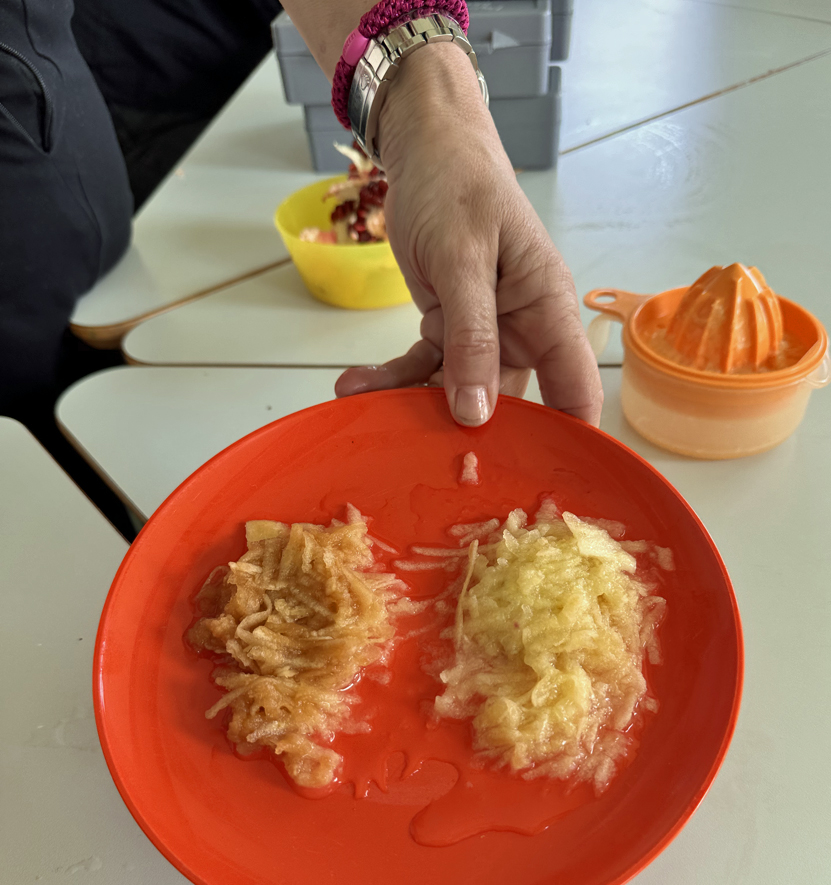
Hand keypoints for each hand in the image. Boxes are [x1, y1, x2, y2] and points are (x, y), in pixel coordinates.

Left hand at [335, 43, 602, 426]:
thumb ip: (471, 336)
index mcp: (547, 311)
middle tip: (423, 462)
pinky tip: (353, 386)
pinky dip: (391, 380)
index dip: (568, 442)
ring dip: (411, 405)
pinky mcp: (447, 331)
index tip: (540, 488)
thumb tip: (476, 412)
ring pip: (456, 394)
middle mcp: (521, 331)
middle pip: (511, 406)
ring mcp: (483, 335)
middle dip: (470, 438)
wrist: (424, 148)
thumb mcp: (463, 258)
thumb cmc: (459, 185)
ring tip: (363, 407)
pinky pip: (422, 370)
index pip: (576, 391)